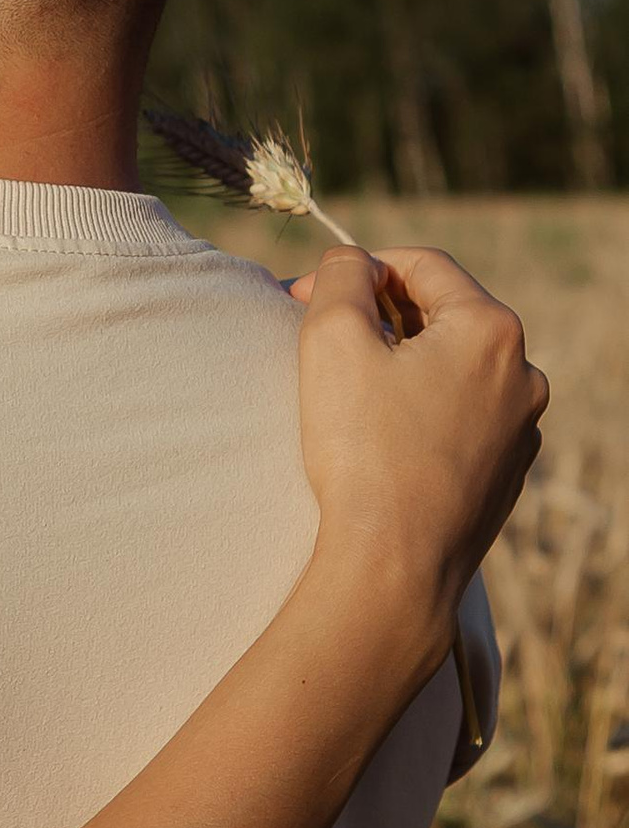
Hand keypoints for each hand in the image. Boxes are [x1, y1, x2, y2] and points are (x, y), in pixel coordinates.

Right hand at [291, 247, 546, 665]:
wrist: (395, 564)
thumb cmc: (362, 450)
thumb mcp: (332, 339)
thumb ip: (340, 278)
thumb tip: (353, 262)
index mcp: (490, 329)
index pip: (423, 265)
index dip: (358, 268)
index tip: (305, 294)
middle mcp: (522, 373)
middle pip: (443, 315)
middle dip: (379, 317)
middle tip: (319, 340)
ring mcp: (520, 427)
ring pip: (452, 368)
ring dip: (402, 365)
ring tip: (348, 394)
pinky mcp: (506, 471)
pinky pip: (460, 417)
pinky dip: (421, 411)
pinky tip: (381, 439)